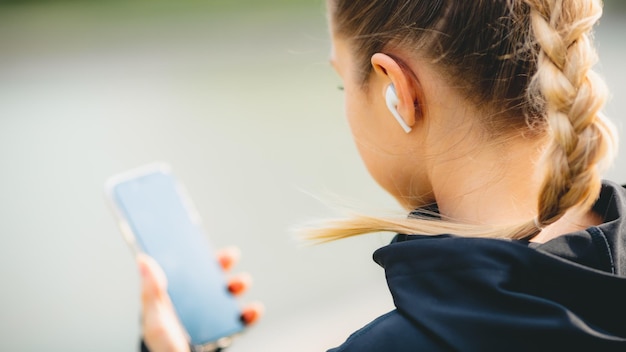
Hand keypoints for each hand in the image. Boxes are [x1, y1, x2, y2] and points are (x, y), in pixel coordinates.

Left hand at [138, 247, 262, 351]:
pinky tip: (252, 309)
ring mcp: (213, 317)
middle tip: (229, 256)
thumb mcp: (154, 320)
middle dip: (222, 264)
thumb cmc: (162, 347)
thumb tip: (143, 259)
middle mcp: (195, 304)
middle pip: (211, 276)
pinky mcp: (227, 331)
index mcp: (175, 298)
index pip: (186, 269)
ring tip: (240, 283)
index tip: (200, 239)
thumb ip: (151, 292)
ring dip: (238, 284)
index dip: (194, 253)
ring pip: (230, 294)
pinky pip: (243, 319)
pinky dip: (251, 313)